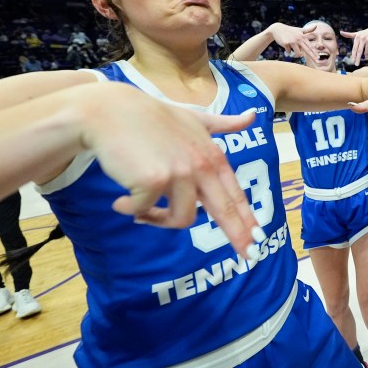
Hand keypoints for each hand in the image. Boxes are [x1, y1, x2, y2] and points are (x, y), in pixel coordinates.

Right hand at [80, 84, 263, 257]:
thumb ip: (222, 124)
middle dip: (238, 236)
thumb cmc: (150, 116)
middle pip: (225, 210)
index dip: (247, 219)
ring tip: (140, 213)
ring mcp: (179, 173)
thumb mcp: (193, 118)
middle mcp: (200, 165)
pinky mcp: (153, 180)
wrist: (108, 111)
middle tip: (249, 256)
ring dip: (158, 221)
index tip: (259, 239)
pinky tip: (118, 201)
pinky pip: (144, 211)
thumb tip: (252, 115)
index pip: (234, 193)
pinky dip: (130, 210)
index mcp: (211, 155)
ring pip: (181, 218)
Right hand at [268, 23, 317, 61]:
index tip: (319, 58)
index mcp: (302, 36)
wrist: (277, 29)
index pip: (310, 46)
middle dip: (313, 56)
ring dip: (296, 55)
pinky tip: (286, 47)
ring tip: (294, 52)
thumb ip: (308, 30)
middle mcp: (298, 39)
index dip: (314, 52)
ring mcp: (292, 41)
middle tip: (317, 61)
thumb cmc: (290, 30)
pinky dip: (288, 51)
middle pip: (307, 50)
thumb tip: (316, 26)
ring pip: (298, 53)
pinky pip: (289, 52)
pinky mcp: (286, 43)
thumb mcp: (299, 29)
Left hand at [341, 25, 367, 65]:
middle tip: (356, 64)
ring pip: (366, 52)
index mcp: (357, 37)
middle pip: (359, 51)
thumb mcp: (358, 34)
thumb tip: (340, 32)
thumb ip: (349, 34)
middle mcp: (363, 38)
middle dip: (358, 58)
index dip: (353, 55)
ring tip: (366, 57)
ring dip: (366, 56)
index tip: (352, 61)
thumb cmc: (365, 33)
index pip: (354, 48)